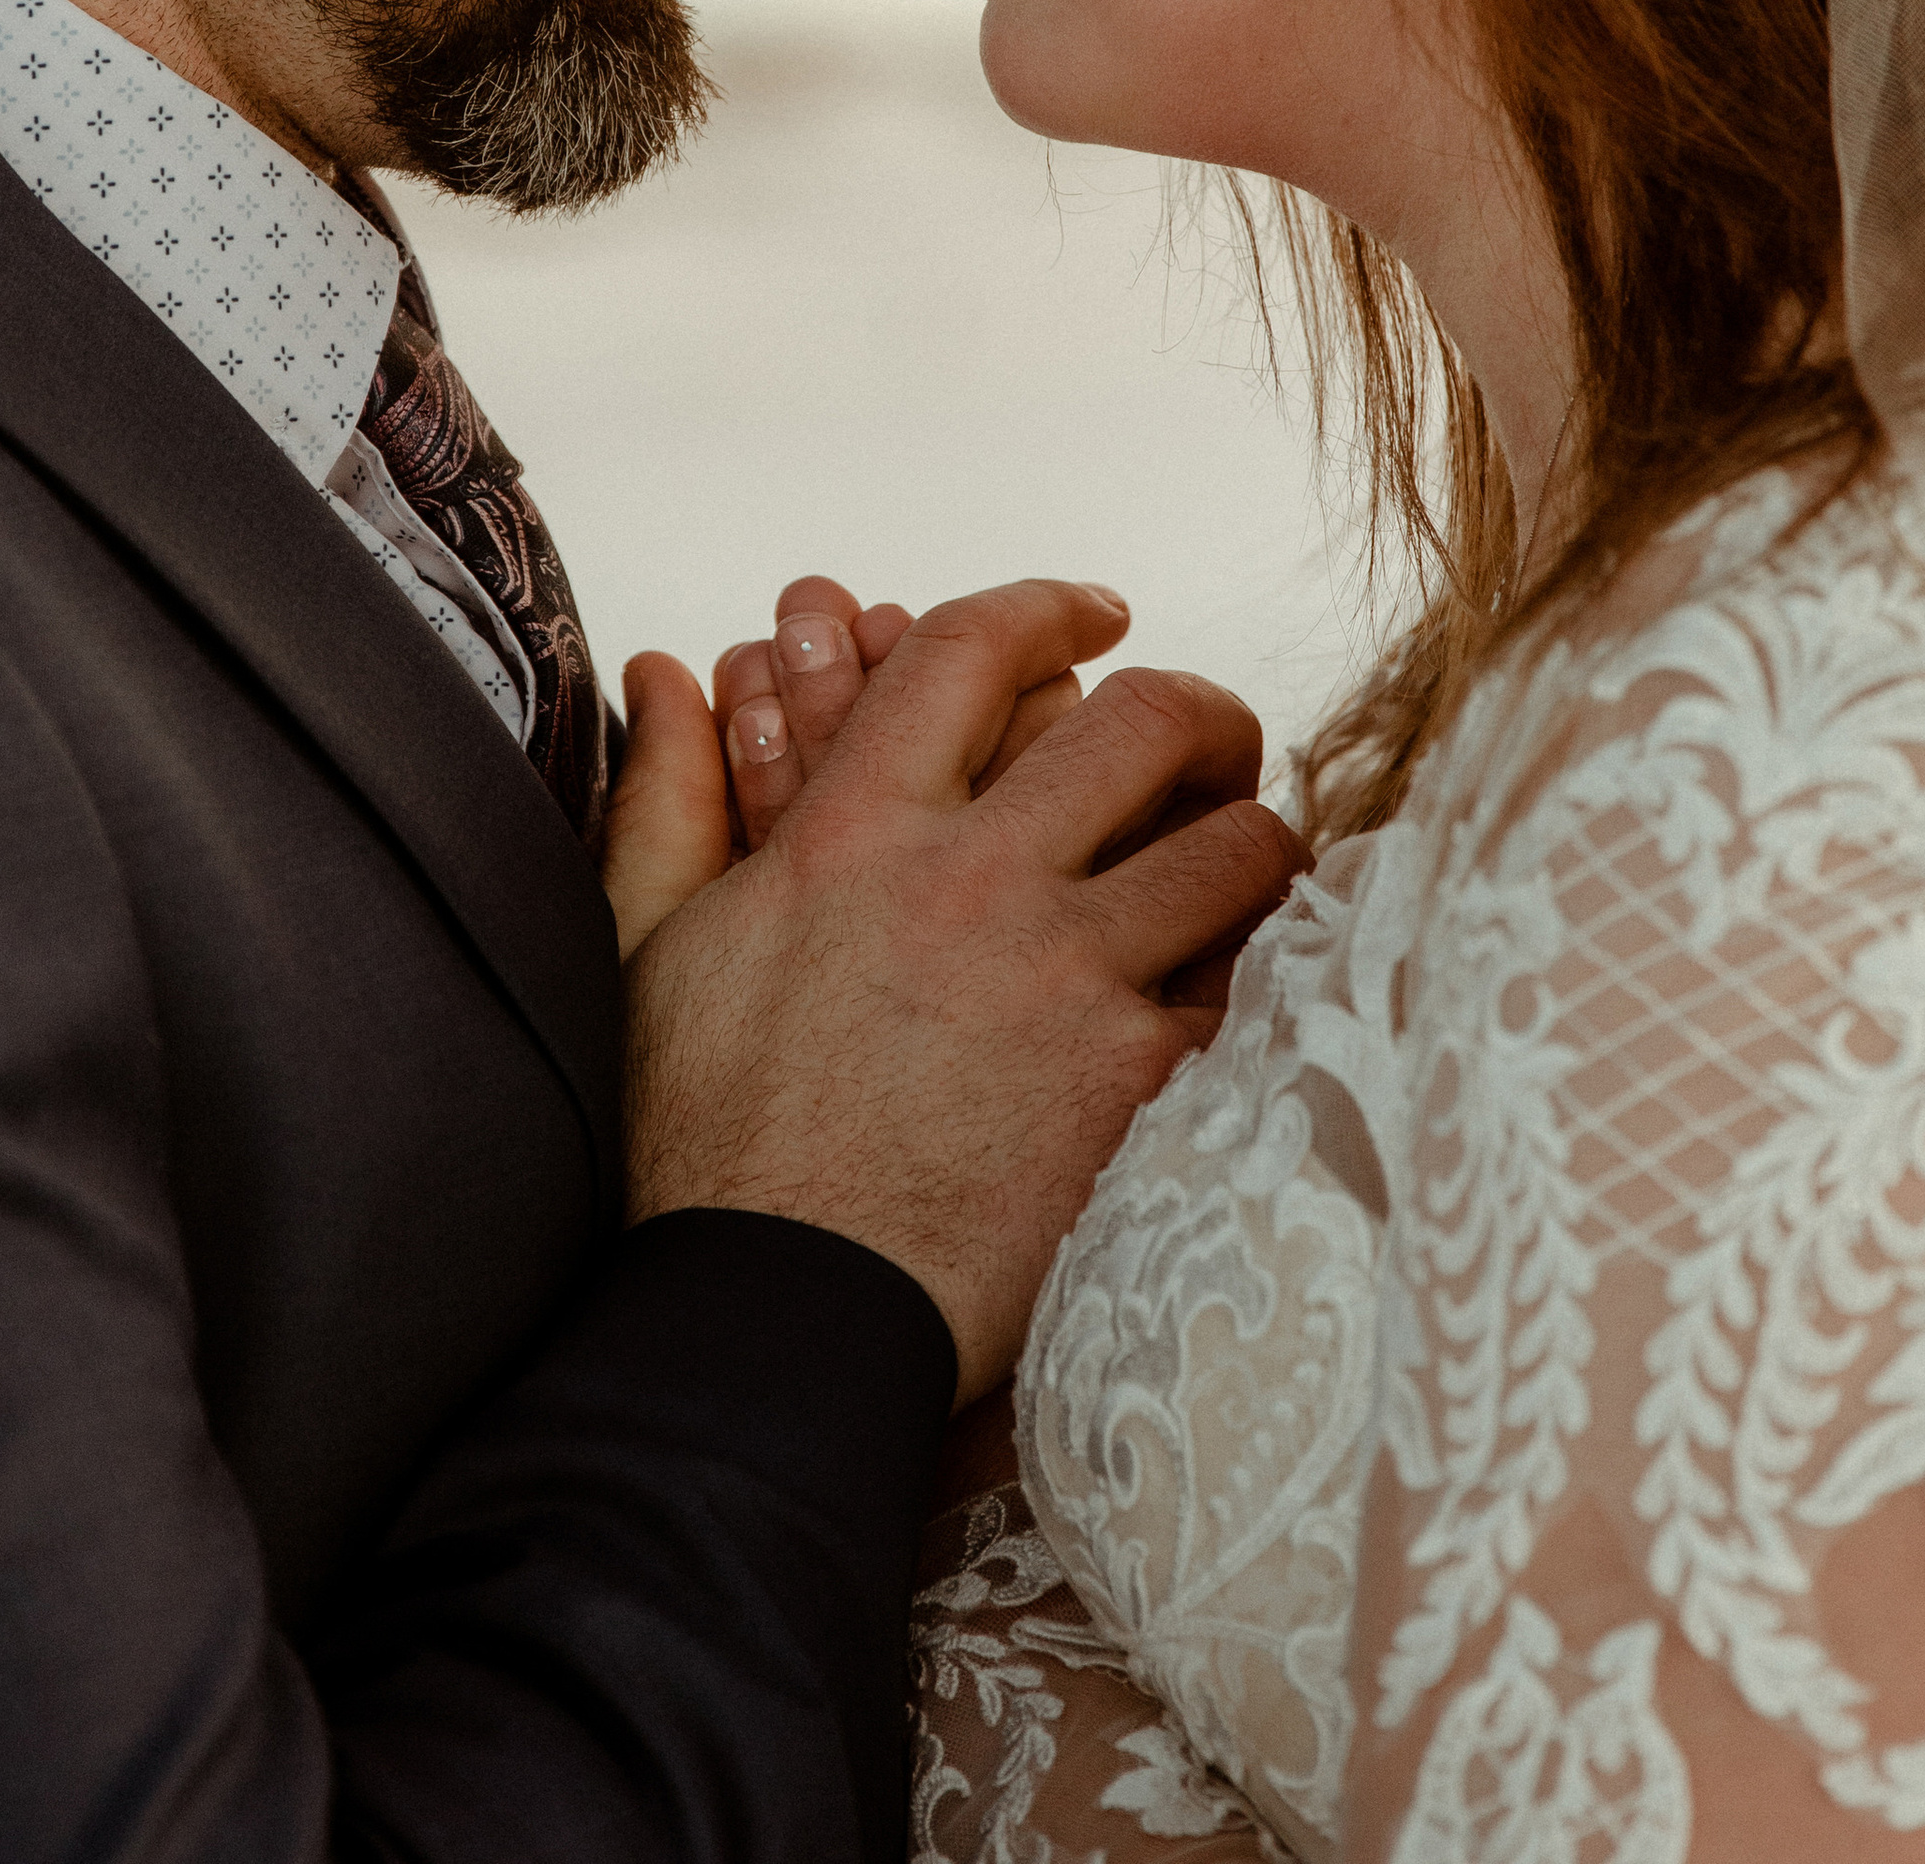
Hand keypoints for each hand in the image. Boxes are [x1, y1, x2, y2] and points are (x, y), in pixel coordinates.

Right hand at [625, 579, 1305, 1402]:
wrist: (769, 1316)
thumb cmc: (698, 1143)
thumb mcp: (658, 945)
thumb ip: (670, 793)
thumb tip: (665, 671)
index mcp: (861, 833)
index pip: (973, 652)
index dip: (1051, 610)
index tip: (1098, 615)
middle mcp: (976, 884)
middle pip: (1145, 725)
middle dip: (1201, 712)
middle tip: (1212, 739)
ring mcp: (1066, 984)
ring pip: (1234, 852)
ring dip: (1258, 842)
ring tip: (1250, 862)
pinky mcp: (1131, 1091)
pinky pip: (1247, 994)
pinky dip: (1266, 980)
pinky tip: (1257, 987)